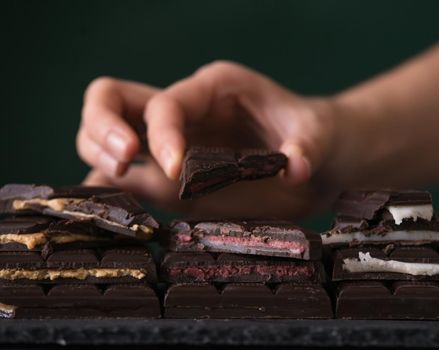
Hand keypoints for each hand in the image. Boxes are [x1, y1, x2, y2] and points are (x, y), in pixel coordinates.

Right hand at [77, 61, 338, 217]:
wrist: (314, 161)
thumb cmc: (313, 136)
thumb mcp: (317, 135)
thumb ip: (306, 148)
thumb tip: (292, 169)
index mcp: (213, 88)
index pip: (165, 104)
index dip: (162, 134)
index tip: (177, 170)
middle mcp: (183, 112)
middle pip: (110, 100)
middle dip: (103, 129)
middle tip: (122, 163)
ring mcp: (171, 145)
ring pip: (105, 137)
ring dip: (98, 158)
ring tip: (113, 186)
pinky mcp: (170, 178)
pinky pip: (125, 178)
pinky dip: (109, 192)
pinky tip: (110, 210)